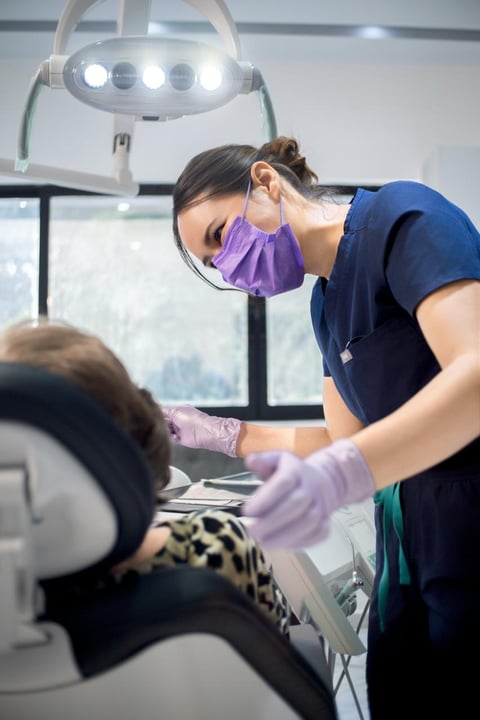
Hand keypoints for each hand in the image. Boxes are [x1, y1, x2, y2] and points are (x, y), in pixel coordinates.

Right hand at [162, 405, 241, 456]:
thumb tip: (156, 409)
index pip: (163, 411)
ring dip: (166, 431)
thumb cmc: (195, 421)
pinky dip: (171, 438)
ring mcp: (180, 429)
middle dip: (161, 423)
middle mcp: (179, 419)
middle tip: (159, 425)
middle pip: (164, 421)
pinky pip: (171, 438)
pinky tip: (173, 436)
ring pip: (167, 430)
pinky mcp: (182, 438)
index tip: (152, 416)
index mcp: (178, 410)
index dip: (158, 414)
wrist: (206, 433)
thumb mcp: (175, 412)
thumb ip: (164, 411)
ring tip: (167, 430)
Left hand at [242, 439, 374, 548]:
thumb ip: (262, 461)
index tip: (246, 511)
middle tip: (251, 531)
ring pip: (308, 522)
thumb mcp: (277, 460)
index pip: (283, 483)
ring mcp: (322, 506)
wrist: (326, 480)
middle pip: (295, 504)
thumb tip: (250, 461)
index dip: (265, 499)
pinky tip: (281, 545)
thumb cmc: (293, 473)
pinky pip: (317, 535)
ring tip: (262, 542)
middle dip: (271, 521)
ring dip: (284, 536)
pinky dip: (299, 543)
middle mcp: (312, 488)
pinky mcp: (327, 522)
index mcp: (296, 471)